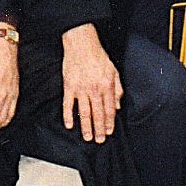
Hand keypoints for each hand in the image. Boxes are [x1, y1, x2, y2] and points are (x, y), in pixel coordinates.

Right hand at [60, 23, 121, 143]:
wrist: (82, 44)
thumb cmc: (97, 56)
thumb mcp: (114, 71)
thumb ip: (117, 89)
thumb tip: (117, 105)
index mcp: (107, 86)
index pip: (109, 109)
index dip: (109, 122)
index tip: (109, 131)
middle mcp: (95, 90)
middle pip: (98, 114)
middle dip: (99, 129)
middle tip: (99, 140)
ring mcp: (81, 89)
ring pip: (84, 112)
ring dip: (86, 126)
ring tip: (87, 137)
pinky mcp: (69, 86)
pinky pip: (68, 104)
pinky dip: (68, 115)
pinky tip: (69, 124)